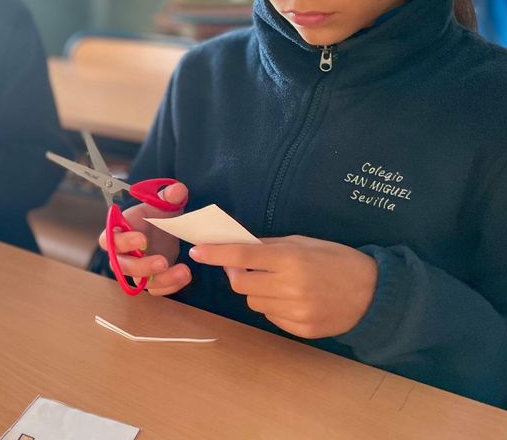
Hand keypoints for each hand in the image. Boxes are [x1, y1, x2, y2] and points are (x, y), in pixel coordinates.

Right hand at [97, 182, 190, 295]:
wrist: (167, 229)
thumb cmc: (156, 215)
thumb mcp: (162, 203)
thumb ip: (168, 195)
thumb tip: (177, 190)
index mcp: (118, 233)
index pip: (109, 240)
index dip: (122, 242)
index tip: (142, 238)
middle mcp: (123, 254)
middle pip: (121, 266)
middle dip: (141, 266)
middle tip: (162, 261)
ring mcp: (136, 270)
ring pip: (139, 282)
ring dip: (160, 279)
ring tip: (183, 271)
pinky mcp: (151, 280)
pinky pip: (156, 289)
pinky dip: (171, 286)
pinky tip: (185, 275)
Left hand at [189, 236, 377, 338]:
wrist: (375, 293)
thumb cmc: (337, 260)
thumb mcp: (304, 243)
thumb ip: (270, 247)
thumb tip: (237, 248)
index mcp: (290, 260)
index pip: (241, 257)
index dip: (216, 254)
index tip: (197, 252)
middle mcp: (290, 287)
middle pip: (240, 284)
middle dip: (238, 274)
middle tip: (248, 267)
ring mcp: (295, 312)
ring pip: (253, 303)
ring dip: (257, 292)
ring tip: (279, 284)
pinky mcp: (301, 330)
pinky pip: (270, 317)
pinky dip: (273, 307)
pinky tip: (292, 299)